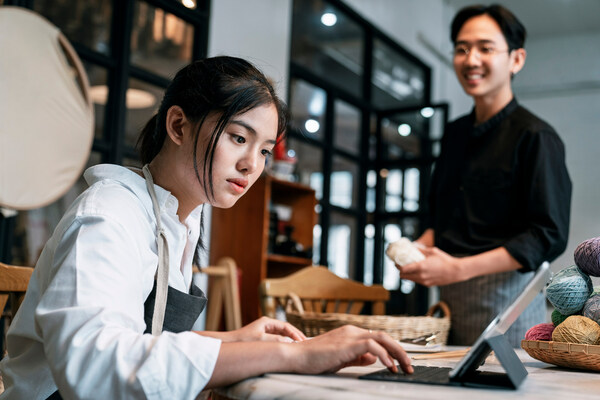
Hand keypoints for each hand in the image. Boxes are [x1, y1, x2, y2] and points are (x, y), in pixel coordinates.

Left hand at [227, 316, 306, 342]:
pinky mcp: (263, 337)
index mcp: (267, 322)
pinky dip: (284, 343)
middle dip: (295, 335)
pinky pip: (277, 339)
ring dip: (290, 339)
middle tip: (305, 343)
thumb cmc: (243, 340)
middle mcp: (267, 324)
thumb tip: (289, 342)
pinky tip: (289, 349)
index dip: (295, 333)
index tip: (302, 341)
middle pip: (285, 329)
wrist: (230, 343)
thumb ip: (275, 340)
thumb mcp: (260, 340)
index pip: (286, 326)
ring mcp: (265, 330)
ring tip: (300, 346)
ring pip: (282, 334)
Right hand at [291, 325, 412, 374]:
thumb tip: (373, 358)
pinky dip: (383, 355)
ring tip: (404, 367)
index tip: (401, 364)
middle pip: (384, 336)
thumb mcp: (341, 359)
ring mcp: (349, 336)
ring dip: (397, 353)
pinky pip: (371, 345)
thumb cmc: (315, 359)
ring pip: (381, 338)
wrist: (296, 357)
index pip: (378, 338)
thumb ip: (357, 357)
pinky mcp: (346, 344)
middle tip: (409, 366)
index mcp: (350, 334)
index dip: (392, 350)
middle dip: (400, 351)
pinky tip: (388, 366)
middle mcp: (352, 331)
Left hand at [397, 246, 465, 285]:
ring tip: (408, 267)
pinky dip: (414, 277)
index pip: (402, 269)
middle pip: (403, 276)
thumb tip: (413, 247)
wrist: (456, 271)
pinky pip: (417, 281)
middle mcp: (421, 276)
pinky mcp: (428, 285)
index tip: (396, 262)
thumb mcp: (432, 251)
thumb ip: (421, 250)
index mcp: (420, 267)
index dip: (397, 266)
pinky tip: (417, 271)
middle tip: (400, 264)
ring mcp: (424, 281)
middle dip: (400, 270)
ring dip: (407, 274)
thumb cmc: (445, 260)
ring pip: (410, 280)